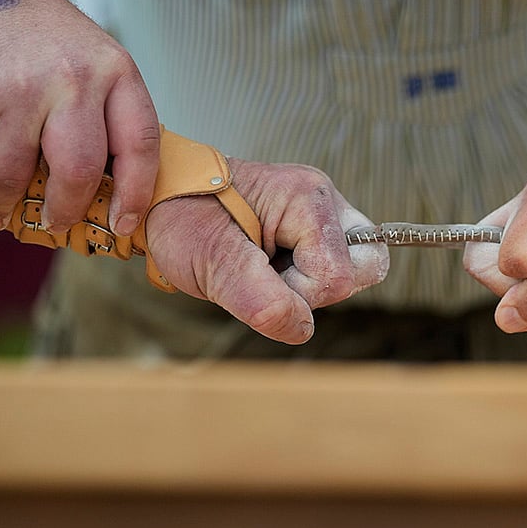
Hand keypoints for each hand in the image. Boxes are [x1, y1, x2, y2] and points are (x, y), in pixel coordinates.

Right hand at [0, 0, 158, 236]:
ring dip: (3, 206)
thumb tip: (123, 192)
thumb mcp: (104, 66)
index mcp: (117, 74)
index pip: (140, 146)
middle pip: (77, 171)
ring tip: (0, 214)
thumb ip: (116, 118)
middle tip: (54, 222)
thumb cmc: (55, 43)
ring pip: (12, 175)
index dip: (135, 195)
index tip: (123, 224)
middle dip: (64, 210)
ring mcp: (18, 87)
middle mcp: (72, 79)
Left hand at [145, 159, 388, 343]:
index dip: (299, 293)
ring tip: (263, 270)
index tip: (253, 277)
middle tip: (273, 278)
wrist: (158, 200)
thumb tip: (301, 329)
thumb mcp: (212, 261)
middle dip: (322, 287)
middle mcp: (324, 199)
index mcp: (307, 198)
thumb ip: (260, 299)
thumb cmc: (181, 219)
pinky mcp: (312, 229)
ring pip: (354, 270)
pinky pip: (332, 267)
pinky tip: (267, 268)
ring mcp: (321, 213)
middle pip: (368, 264)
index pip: (338, 273)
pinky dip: (302, 280)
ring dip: (309, 285)